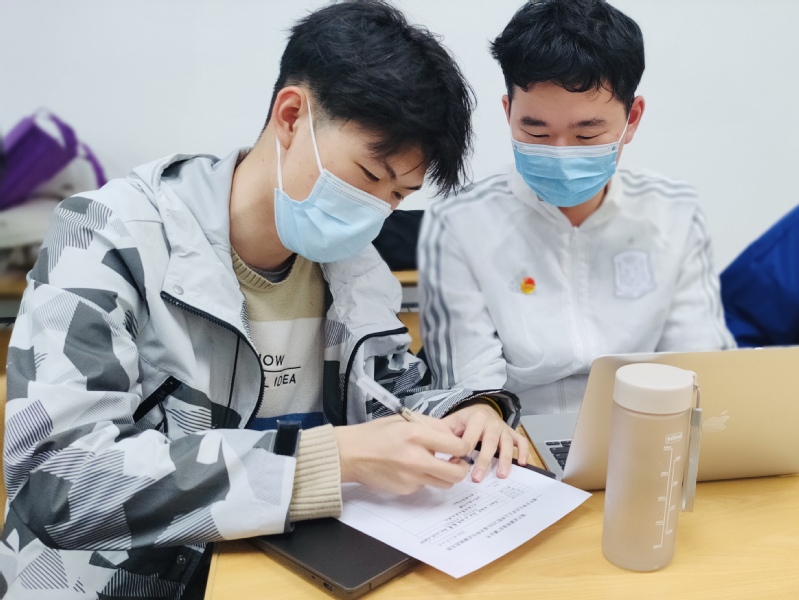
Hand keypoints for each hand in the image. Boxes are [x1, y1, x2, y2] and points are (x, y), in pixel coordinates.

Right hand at [334, 415, 471, 494]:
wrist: (351, 454)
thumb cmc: (377, 434)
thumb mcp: (405, 419)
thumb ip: (433, 426)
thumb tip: (455, 435)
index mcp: (416, 435)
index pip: (457, 446)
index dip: (464, 447)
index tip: (460, 446)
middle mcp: (416, 458)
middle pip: (456, 473)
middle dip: (462, 467)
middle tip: (456, 461)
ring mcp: (411, 477)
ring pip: (445, 483)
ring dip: (445, 474)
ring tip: (434, 463)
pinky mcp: (405, 490)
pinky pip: (425, 485)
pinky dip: (423, 477)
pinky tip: (409, 468)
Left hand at [443, 403, 529, 482]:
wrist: (481, 409)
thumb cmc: (464, 421)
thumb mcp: (452, 422)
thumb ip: (444, 435)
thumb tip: (437, 452)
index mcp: (476, 418)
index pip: (470, 437)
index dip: (464, 451)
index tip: (457, 464)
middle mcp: (492, 422)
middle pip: (489, 442)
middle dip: (484, 461)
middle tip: (477, 478)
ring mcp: (503, 428)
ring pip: (507, 444)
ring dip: (505, 460)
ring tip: (501, 475)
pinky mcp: (512, 433)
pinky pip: (521, 441)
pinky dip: (524, 452)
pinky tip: (522, 464)